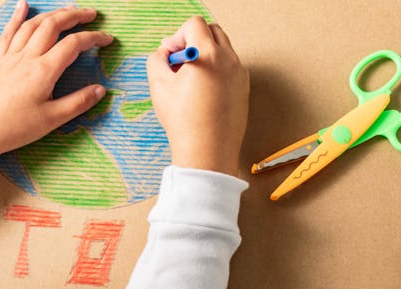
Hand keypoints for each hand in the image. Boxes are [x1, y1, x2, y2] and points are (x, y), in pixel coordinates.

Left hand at [0, 1, 112, 166]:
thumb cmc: (13, 128)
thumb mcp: (51, 120)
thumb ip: (78, 103)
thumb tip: (100, 90)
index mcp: (43, 71)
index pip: (73, 45)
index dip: (93, 38)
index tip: (107, 39)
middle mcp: (27, 57)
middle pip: (53, 26)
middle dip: (74, 16)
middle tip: (91, 14)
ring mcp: (10, 57)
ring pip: (32, 25)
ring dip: (52, 13)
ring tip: (66, 9)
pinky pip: (8, 32)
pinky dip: (17, 16)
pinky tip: (22, 6)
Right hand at [147, 17, 248, 175]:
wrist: (207, 152)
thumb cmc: (184, 122)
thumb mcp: (158, 86)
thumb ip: (157, 59)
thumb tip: (164, 52)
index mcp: (208, 55)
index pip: (194, 24)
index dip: (177, 36)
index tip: (171, 55)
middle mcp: (229, 60)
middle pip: (212, 31)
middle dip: (193, 41)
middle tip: (179, 63)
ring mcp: (240, 74)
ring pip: (222, 49)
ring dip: (205, 55)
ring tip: (190, 81)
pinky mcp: (244, 88)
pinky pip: (230, 67)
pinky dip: (216, 70)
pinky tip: (202, 93)